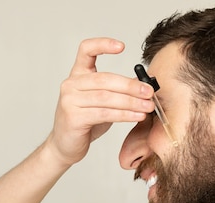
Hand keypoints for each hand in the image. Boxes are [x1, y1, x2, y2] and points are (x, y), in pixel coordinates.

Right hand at [47, 37, 154, 165]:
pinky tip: (137, 116)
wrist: (65, 145)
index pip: (86, 50)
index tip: (122, 47)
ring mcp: (70, 100)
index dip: (103, 44)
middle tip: (149, 92)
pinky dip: (124, 115)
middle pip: (104, 79)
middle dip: (130, 85)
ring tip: (148, 106)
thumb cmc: (85, 123)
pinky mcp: (73, 117)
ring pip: (106, 97)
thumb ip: (117, 90)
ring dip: (131, 102)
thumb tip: (144, 83)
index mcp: (77, 75)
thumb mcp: (102, 102)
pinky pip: (104, 113)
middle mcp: (71, 84)